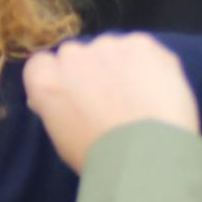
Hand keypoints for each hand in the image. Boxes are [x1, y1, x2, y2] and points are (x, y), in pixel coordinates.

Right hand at [22, 33, 200, 169]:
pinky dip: (150, 65)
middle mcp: (71, 55)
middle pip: (77, 54)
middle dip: (90, 71)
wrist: (142, 154)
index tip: (74, 93)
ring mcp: (107, 46)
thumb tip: (67, 99)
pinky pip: (142, 50)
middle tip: (111, 99)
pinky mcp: (141, 44)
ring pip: (111, 49)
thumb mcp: (63, 137)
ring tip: (140, 98)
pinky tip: (159, 90)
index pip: (42, 64)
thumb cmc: (99, 157)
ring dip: (120, 65)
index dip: (61, 78)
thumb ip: (60, 107)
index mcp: (45, 80)